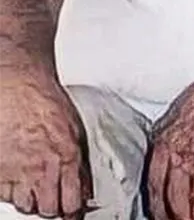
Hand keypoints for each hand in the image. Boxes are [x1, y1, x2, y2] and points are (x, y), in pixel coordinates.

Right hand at [0, 71, 91, 217]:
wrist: (20, 87)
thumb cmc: (48, 103)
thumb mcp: (76, 132)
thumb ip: (81, 165)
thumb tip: (85, 189)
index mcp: (67, 160)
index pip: (72, 204)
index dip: (72, 212)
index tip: (72, 212)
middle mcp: (41, 169)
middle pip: (47, 210)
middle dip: (51, 208)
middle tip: (51, 198)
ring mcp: (16, 171)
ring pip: (23, 205)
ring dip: (29, 199)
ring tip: (32, 184)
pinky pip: (3, 194)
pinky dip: (9, 190)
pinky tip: (14, 176)